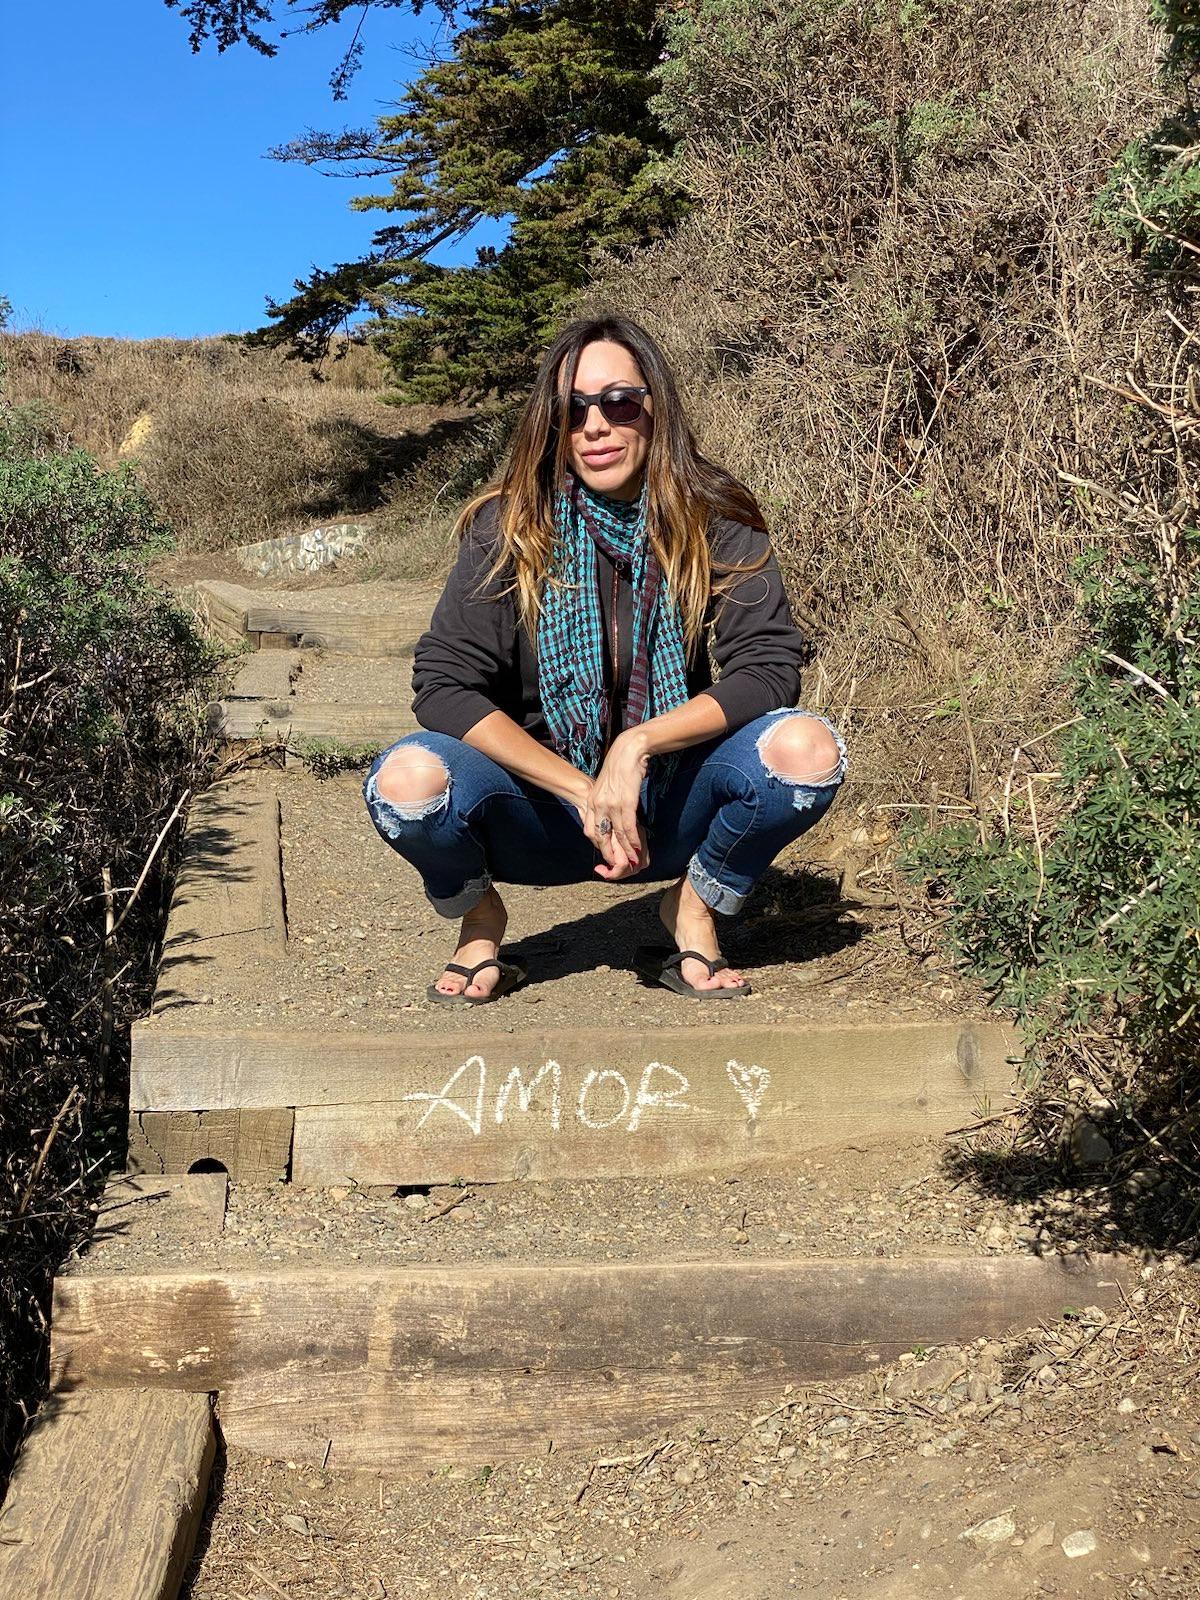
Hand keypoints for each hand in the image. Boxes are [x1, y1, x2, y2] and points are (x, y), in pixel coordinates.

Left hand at [583, 732, 649, 879]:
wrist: (630, 748)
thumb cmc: (620, 766)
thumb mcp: (606, 786)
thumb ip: (605, 802)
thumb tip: (610, 816)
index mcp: (591, 801)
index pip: (591, 831)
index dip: (600, 847)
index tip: (608, 858)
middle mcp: (597, 804)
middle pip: (601, 837)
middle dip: (610, 855)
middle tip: (619, 868)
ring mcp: (610, 803)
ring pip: (617, 835)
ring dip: (625, 852)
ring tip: (632, 864)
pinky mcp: (625, 801)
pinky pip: (628, 827)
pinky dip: (633, 841)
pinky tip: (637, 850)